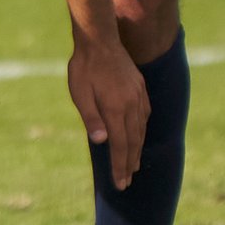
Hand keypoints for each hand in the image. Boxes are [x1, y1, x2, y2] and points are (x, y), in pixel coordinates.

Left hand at [66, 35, 149, 188]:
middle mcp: (132, 106)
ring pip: (141, 130)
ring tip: (134, 165)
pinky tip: (138, 137)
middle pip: (133, 142)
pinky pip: (145, 116)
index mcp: (115, 109)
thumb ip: (91, 118)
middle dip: (130, 164)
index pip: (120, 146)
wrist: (100, 41)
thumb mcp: (80, 93)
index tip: (120, 183)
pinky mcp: (140, 90)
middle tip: (127, 182)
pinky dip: (142, 131)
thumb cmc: (83, 68)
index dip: (120, 166)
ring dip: (137, 149)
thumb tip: (100, 142)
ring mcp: (139, 97)